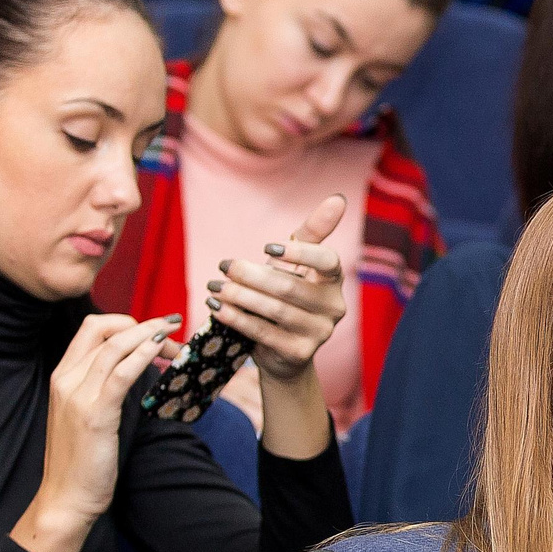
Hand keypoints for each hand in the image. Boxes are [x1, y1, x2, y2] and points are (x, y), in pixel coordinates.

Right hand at [14, 311, 181, 551]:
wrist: (66, 497)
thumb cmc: (83, 460)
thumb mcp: (89, 414)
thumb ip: (104, 387)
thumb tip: (138, 367)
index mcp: (62, 376)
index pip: (93, 329)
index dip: (127, 322)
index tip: (156, 333)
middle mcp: (66, 379)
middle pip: (104, 329)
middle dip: (142, 325)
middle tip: (172, 336)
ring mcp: (78, 394)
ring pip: (115, 345)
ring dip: (150, 336)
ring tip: (175, 340)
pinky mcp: (95, 413)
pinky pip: (121, 372)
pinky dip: (143, 355)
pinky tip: (161, 352)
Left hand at [211, 193, 347, 383]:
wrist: (283, 351)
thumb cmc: (289, 295)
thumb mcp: (298, 263)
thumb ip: (314, 232)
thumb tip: (338, 198)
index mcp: (334, 280)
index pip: (327, 261)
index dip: (299, 253)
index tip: (266, 247)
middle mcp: (334, 307)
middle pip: (289, 286)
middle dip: (251, 274)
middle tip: (224, 266)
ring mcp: (319, 333)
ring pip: (274, 309)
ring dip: (239, 296)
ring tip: (215, 286)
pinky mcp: (299, 353)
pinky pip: (263, 332)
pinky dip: (236, 318)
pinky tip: (217, 308)